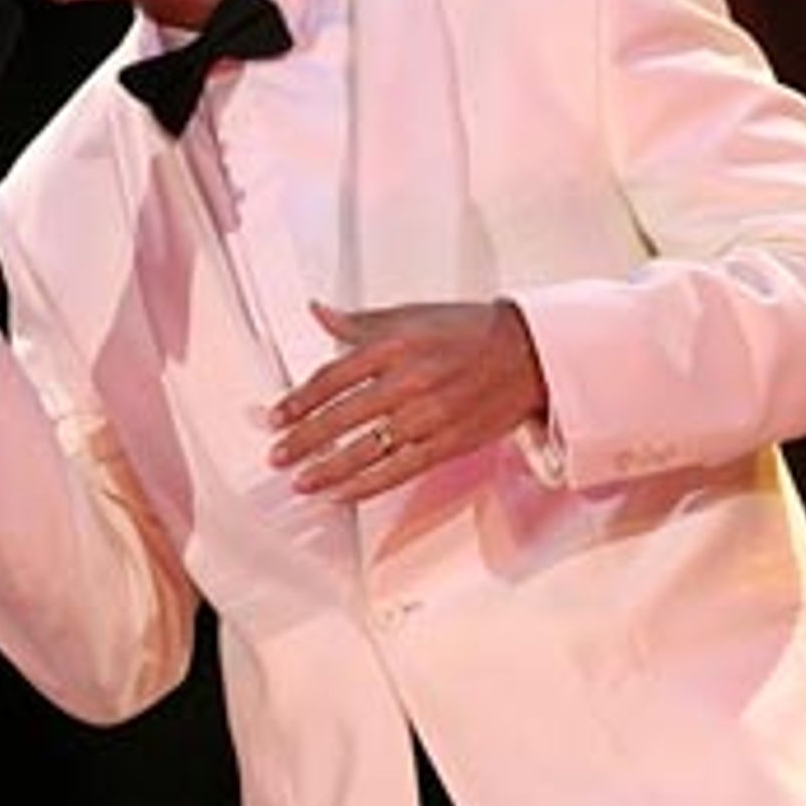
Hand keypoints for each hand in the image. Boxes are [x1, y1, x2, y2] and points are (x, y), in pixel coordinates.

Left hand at [269, 298, 547, 502]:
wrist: (527, 353)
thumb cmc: (470, 333)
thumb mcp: (410, 316)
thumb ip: (359, 322)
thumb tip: (319, 312)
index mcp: (395, 346)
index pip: (332, 378)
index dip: (299, 401)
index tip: (278, 417)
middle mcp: (408, 382)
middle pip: (341, 417)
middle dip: (303, 440)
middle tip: (278, 454)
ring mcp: (427, 417)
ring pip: (365, 450)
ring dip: (326, 469)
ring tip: (301, 481)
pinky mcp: (446, 444)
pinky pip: (397, 470)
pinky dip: (365, 486)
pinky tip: (341, 494)